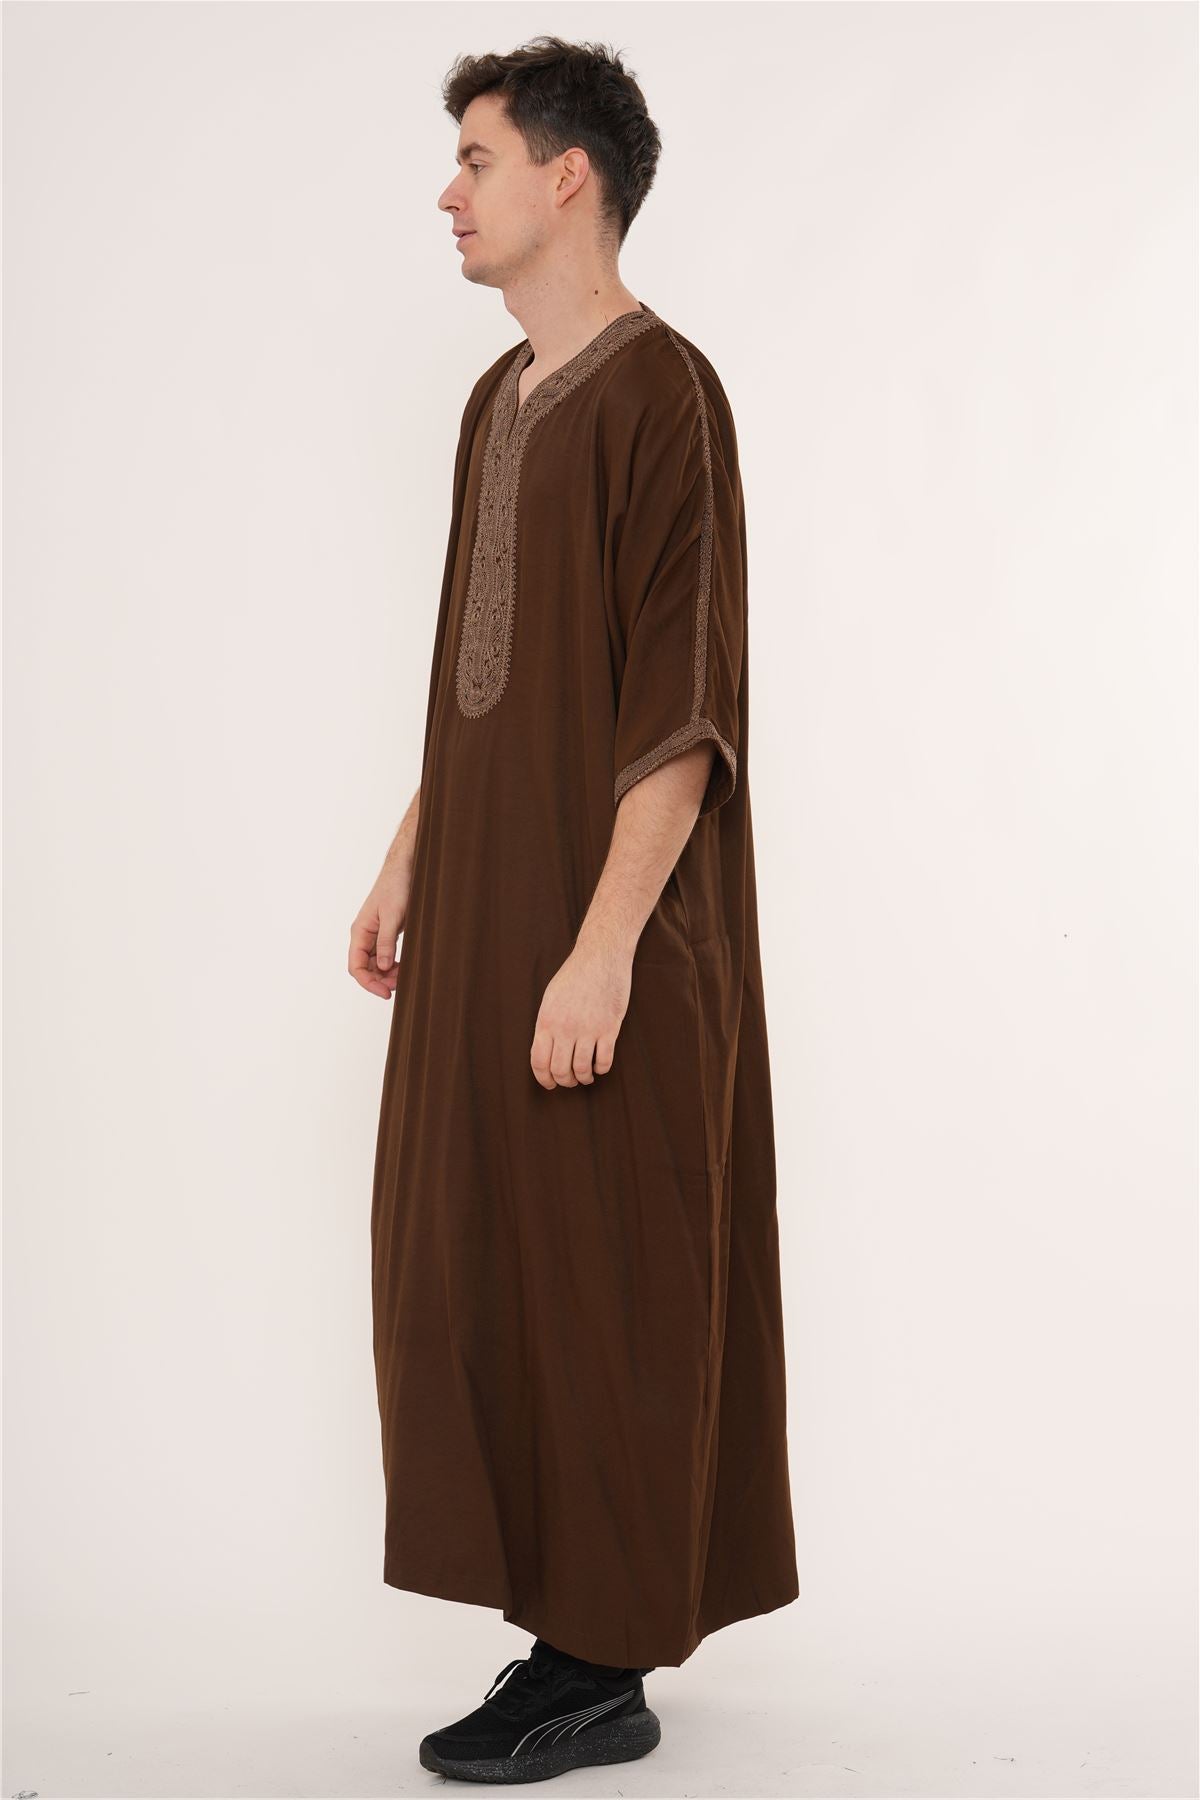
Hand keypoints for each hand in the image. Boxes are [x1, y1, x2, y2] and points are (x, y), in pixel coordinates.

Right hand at [348, 859, 410, 998]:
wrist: (404, 869)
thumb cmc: (396, 887)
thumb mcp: (393, 916)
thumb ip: (386, 942)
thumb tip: (384, 967)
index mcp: (360, 931)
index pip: (356, 966)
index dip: (369, 983)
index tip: (386, 993)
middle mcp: (363, 935)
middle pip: (365, 968)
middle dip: (380, 980)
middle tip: (400, 985)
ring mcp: (374, 935)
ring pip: (375, 964)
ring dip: (387, 974)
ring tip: (404, 976)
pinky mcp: (385, 933)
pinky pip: (384, 956)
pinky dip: (393, 965)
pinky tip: (404, 967)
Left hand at [530, 938, 632, 1088]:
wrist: (600, 957)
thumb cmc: (575, 976)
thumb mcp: (551, 998)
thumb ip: (547, 1025)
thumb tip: (546, 1051)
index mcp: (546, 1021)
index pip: (539, 1062)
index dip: (544, 1079)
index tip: (551, 1084)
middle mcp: (565, 1028)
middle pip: (560, 1070)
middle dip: (565, 1082)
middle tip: (571, 1081)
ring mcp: (588, 1029)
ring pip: (582, 1070)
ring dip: (584, 1078)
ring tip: (586, 1076)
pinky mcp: (609, 1028)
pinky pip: (604, 1061)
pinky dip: (601, 1069)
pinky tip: (600, 1065)